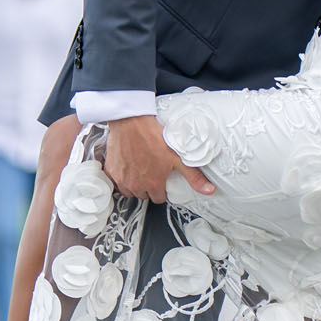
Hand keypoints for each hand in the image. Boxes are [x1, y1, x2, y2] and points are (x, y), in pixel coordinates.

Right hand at [100, 115, 215, 202]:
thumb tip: (209, 190)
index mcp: (153, 184)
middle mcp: (136, 185)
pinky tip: (126, 166)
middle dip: (148, 186)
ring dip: (134, 183)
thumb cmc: (153, 137)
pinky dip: (120, 177)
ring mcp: (122, 180)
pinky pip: (115, 183)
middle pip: (143, 194)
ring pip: (129, 191)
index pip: (158, 198)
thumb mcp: (178, 157)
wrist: (132, 122)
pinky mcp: (111, 172)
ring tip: (139, 168)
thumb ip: (193, 177)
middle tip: (150, 169)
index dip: (161, 188)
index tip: (161, 178)